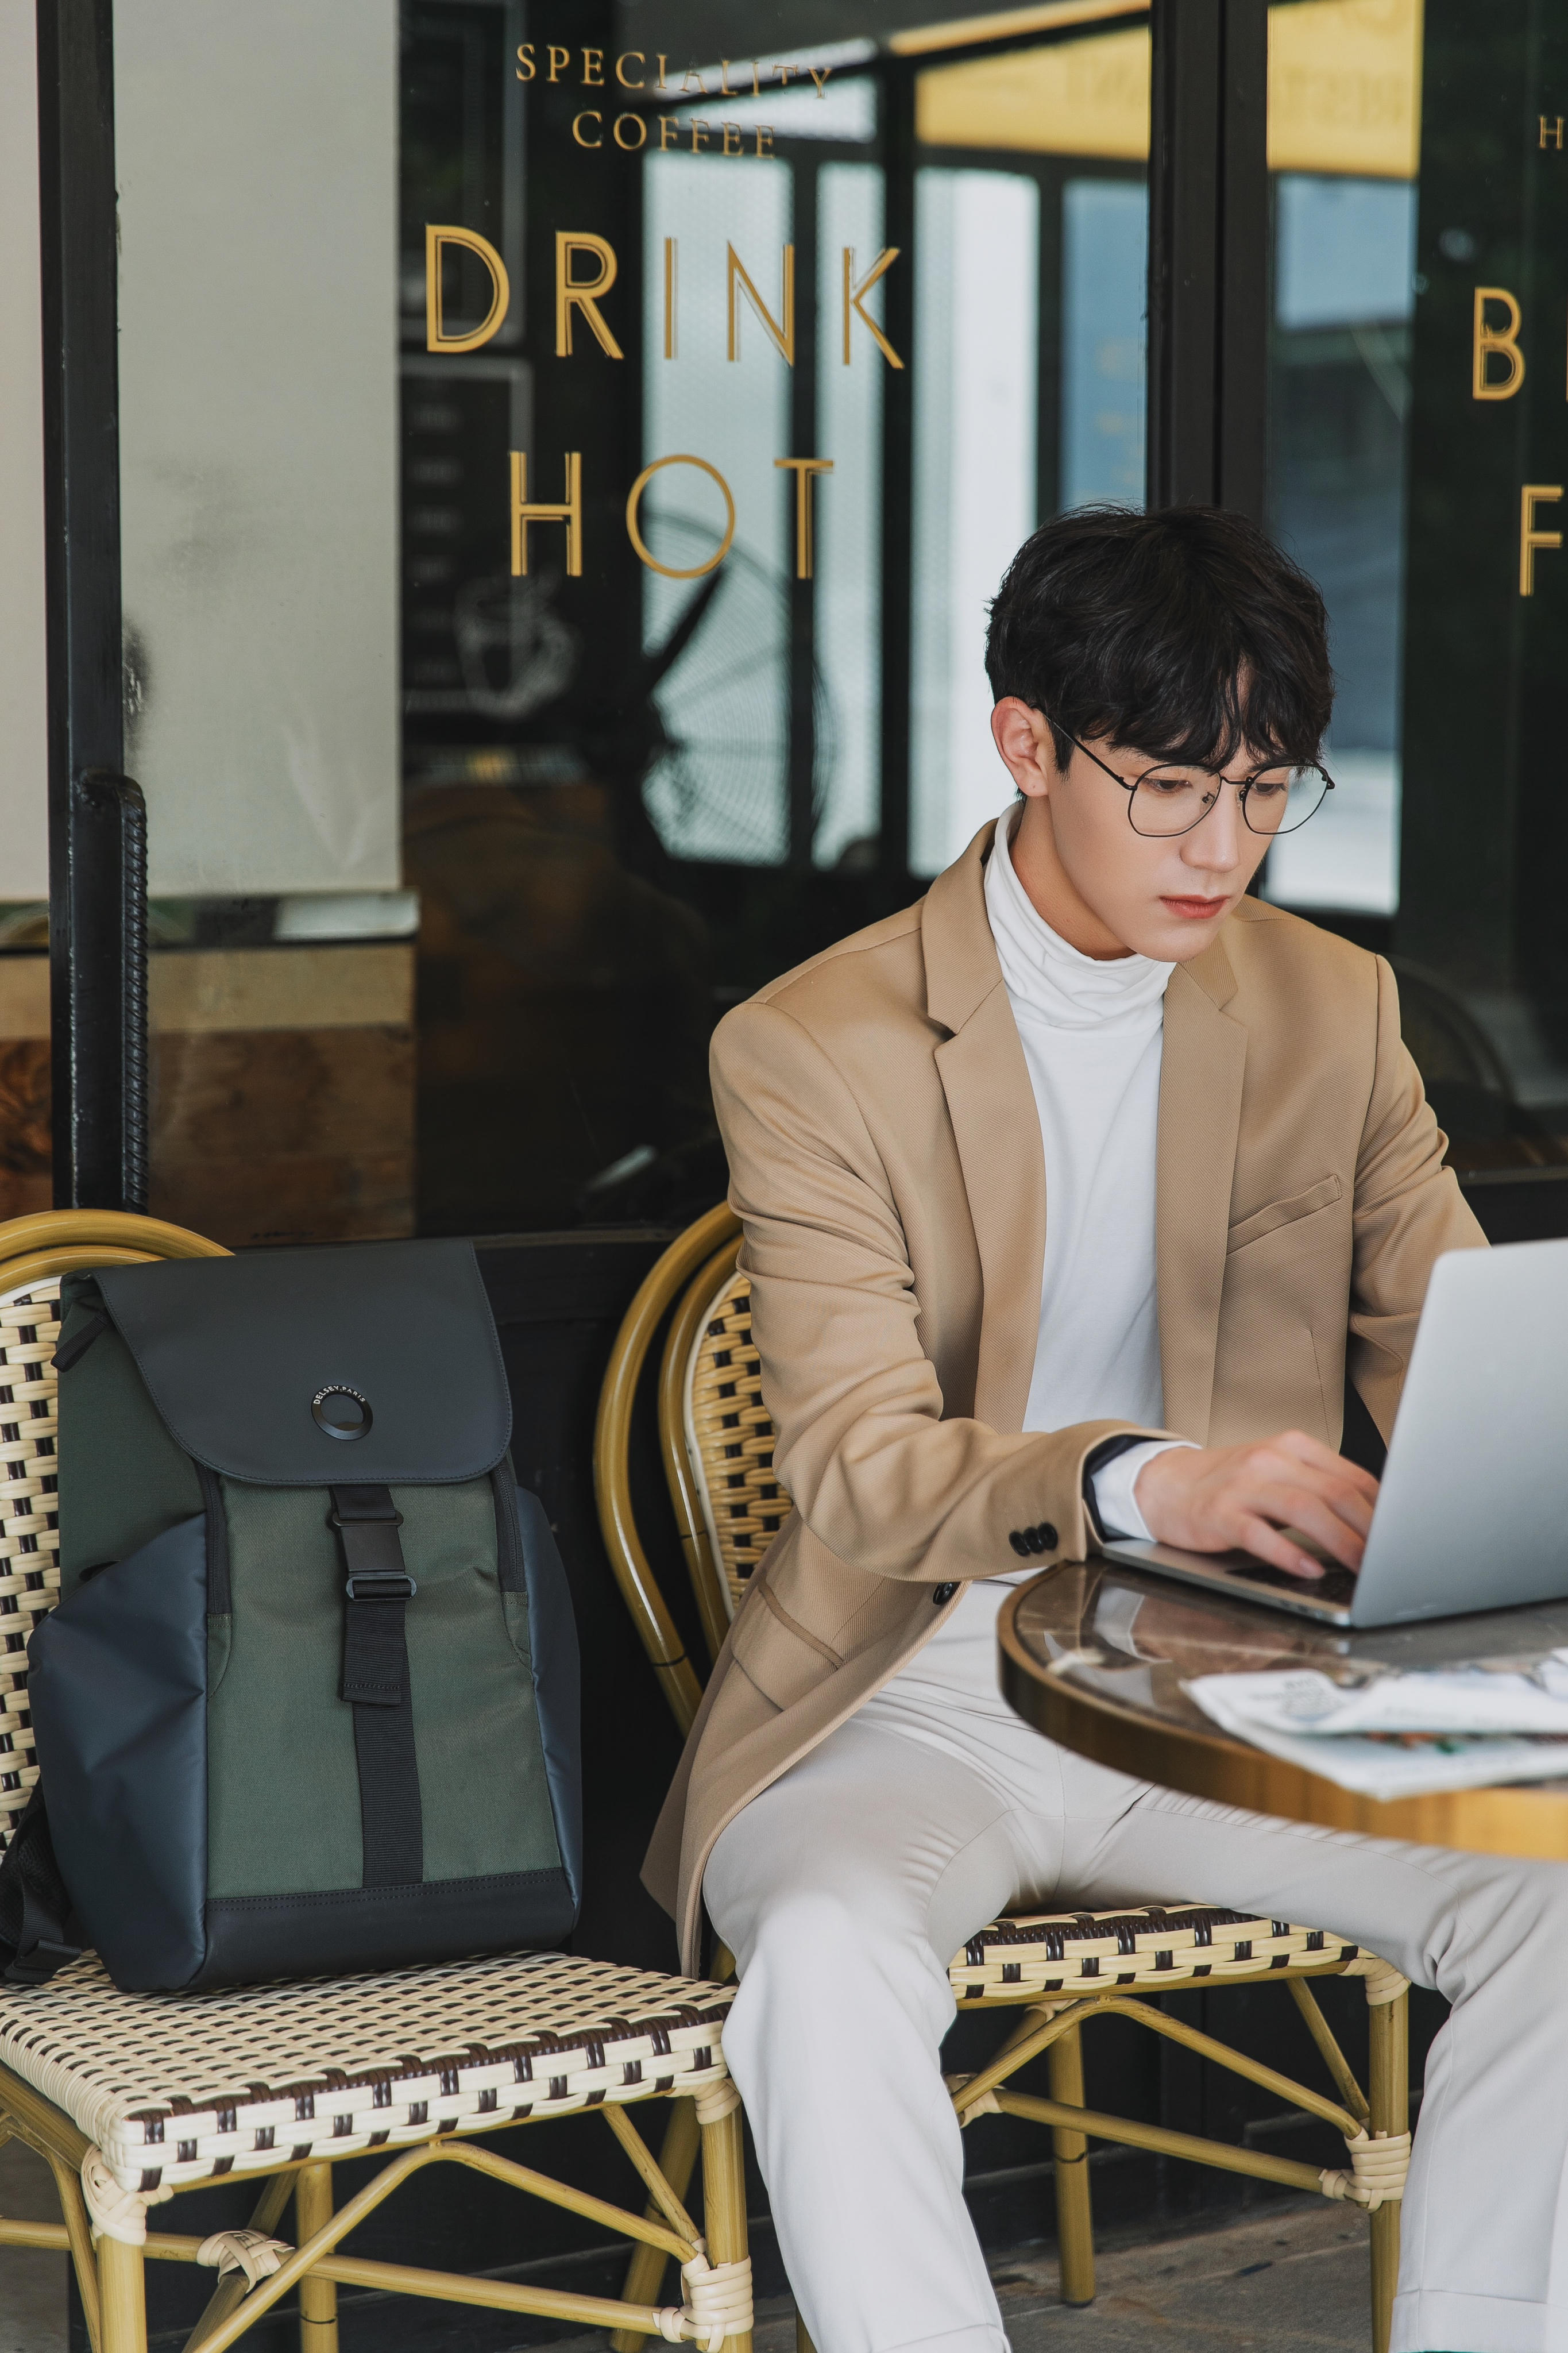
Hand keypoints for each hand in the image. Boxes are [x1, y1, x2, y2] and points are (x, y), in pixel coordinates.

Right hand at [1133, 1431, 1378, 1581]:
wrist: (1165, 1483)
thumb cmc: (1229, 1484)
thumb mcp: (1278, 1473)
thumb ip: (1320, 1487)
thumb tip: (1377, 1519)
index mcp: (1293, 1447)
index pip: (1352, 1476)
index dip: (1384, 1509)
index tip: (1405, 1535)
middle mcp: (1271, 1459)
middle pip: (1335, 1492)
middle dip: (1371, 1530)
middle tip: (1392, 1558)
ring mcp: (1244, 1484)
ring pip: (1304, 1509)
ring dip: (1340, 1541)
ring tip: (1363, 1566)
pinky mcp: (1220, 1512)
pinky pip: (1260, 1533)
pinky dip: (1288, 1553)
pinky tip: (1309, 1568)